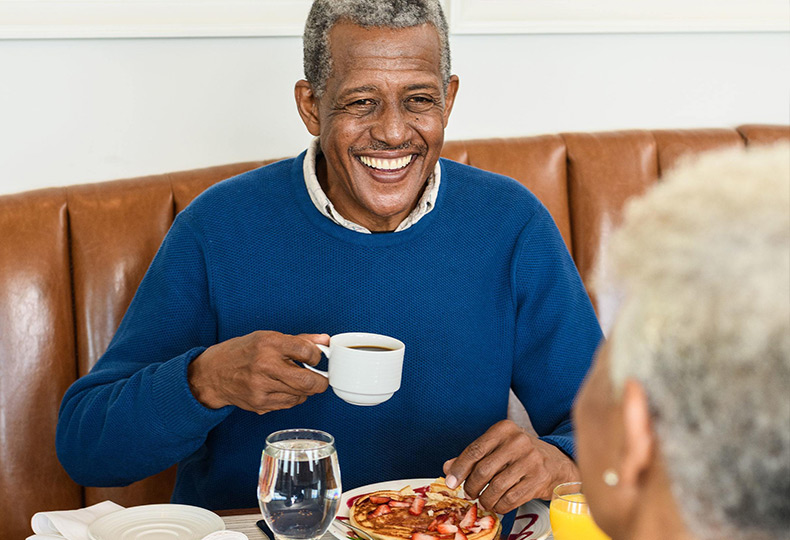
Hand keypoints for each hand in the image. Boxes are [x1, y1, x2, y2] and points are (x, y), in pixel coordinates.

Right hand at [187, 331, 329, 413]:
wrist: (212, 374)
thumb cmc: (241, 352)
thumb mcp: (267, 337)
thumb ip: (299, 340)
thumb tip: (324, 340)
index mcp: (268, 344)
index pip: (306, 351)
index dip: (317, 356)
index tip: (315, 357)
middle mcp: (264, 365)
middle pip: (308, 381)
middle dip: (321, 382)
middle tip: (321, 378)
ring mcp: (261, 387)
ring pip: (300, 395)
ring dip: (306, 390)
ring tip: (297, 381)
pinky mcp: (260, 404)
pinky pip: (288, 404)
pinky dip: (293, 397)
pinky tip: (284, 388)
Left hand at [443, 420, 578, 512]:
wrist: (556, 463)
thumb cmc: (520, 454)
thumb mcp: (497, 448)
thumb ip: (472, 456)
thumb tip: (448, 468)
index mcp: (504, 429)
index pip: (475, 450)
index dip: (459, 469)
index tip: (451, 482)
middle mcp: (518, 441)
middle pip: (483, 470)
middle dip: (471, 486)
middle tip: (469, 493)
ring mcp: (531, 460)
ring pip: (496, 487)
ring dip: (485, 499)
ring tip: (484, 500)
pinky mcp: (539, 479)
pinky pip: (511, 499)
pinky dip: (500, 506)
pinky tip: (498, 504)